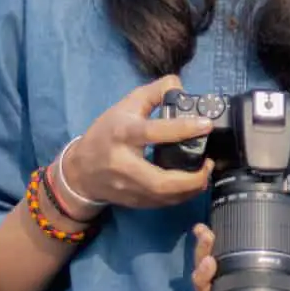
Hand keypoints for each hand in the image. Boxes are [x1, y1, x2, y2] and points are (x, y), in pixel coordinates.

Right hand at [58, 75, 215, 215]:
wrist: (80, 171)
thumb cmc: (106, 133)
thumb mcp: (127, 105)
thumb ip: (154, 92)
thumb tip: (180, 86)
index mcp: (123, 134)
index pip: (152, 132)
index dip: (182, 128)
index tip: (205, 124)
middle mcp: (123, 164)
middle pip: (159, 180)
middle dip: (191, 177)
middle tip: (209, 163)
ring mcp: (127, 187)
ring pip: (163, 197)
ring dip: (191, 188)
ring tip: (205, 173)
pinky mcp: (133, 201)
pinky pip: (161, 204)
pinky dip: (181, 196)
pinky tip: (193, 184)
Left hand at [193, 202, 289, 290]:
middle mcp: (238, 284)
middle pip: (208, 290)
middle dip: (202, 278)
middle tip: (210, 262)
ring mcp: (232, 264)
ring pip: (205, 268)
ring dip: (200, 254)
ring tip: (207, 236)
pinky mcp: (232, 243)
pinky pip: (211, 245)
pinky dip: (203, 238)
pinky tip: (202, 227)